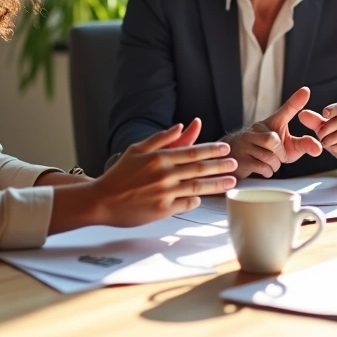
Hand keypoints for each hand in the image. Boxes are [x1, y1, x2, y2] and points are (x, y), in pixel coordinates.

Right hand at [93, 118, 236, 226]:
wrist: (101, 200)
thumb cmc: (119, 175)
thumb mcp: (137, 150)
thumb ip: (160, 138)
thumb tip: (181, 126)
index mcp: (159, 158)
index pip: (193, 152)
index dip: (212, 150)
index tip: (225, 149)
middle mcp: (164, 174)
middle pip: (200, 169)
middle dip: (220, 166)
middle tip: (235, 164)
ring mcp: (165, 193)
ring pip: (198, 187)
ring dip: (217, 184)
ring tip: (231, 182)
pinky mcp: (163, 210)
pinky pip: (187, 203)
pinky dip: (197, 199)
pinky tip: (204, 197)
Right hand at [221, 87, 322, 177]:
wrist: (238, 161)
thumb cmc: (266, 151)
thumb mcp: (286, 147)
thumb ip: (302, 144)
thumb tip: (319, 148)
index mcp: (269, 124)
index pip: (285, 111)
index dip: (295, 101)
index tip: (306, 91)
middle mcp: (255, 130)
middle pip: (273, 141)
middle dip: (280, 154)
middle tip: (278, 157)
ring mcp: (245, 143)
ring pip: (268, 156)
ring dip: (274, 165)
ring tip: (269, 163)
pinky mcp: (240, 158)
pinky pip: (260, 167)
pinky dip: (266, 172)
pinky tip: (262, 169)